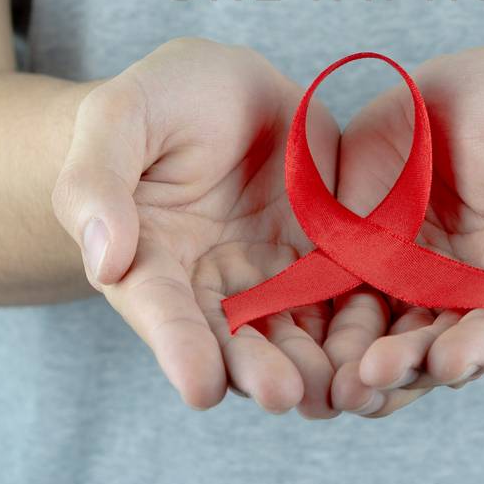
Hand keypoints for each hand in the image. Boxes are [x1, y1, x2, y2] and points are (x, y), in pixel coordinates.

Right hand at [51, 37, 341, 416]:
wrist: (225, 88)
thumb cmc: (157, 102)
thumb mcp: (117, 119)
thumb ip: (97, 183)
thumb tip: (103, 260)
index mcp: (150, 262)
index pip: (161, 310)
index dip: (179, 348)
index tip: (200, 388)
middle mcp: (211, 286)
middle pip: (233, 338)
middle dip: (258, 370)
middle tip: (284, 395)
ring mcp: (272, 276)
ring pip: (295, 332)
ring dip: (315, 366)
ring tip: (337, 391)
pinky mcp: (325, 257)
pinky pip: (347, 297)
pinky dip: (364, 327)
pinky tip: (386, 348)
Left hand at [323, 46, 483, 416]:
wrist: (464, 91)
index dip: (482, 346)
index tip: (452, 361)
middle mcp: (467, 297)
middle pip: (439, 346)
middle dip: (408, 368)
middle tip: (371, 380)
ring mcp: (410, 283)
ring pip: (385, 340)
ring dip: (359, 368)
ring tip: (332, 385)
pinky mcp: (359, 261)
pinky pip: (336, 303)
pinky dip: (320, 333)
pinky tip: (295, 349)